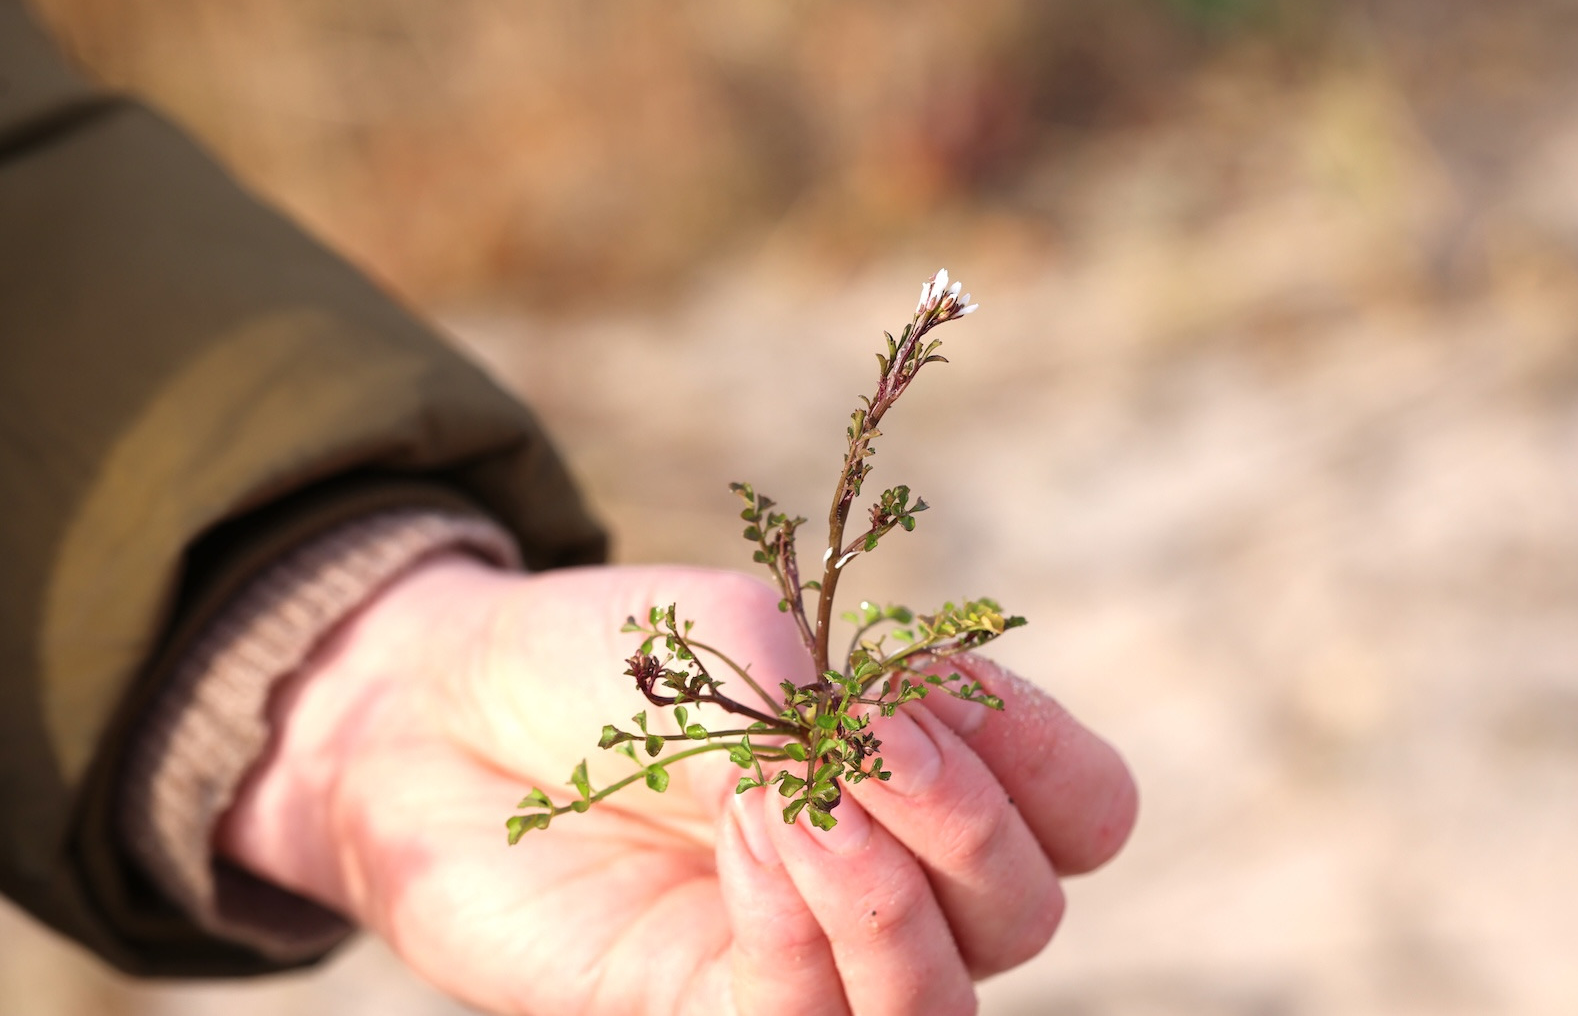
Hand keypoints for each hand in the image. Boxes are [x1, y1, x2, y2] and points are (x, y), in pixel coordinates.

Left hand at [218, 555, 1137, 1014]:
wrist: (448, 711)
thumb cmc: (615, 657)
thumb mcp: (752, 643)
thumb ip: (842, 715)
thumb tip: (886, 790)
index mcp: (934, 778)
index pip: (1084, 814)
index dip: (1046, 756)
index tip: (944, 681)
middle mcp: (902, 883)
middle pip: (1026, 910)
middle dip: (963, 819)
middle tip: (864, 735)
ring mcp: (817, 961)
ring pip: (945, 999)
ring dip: (889, 894)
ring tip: (793, 800)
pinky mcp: (715, 1013)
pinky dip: (798, 926)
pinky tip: (743, 839)